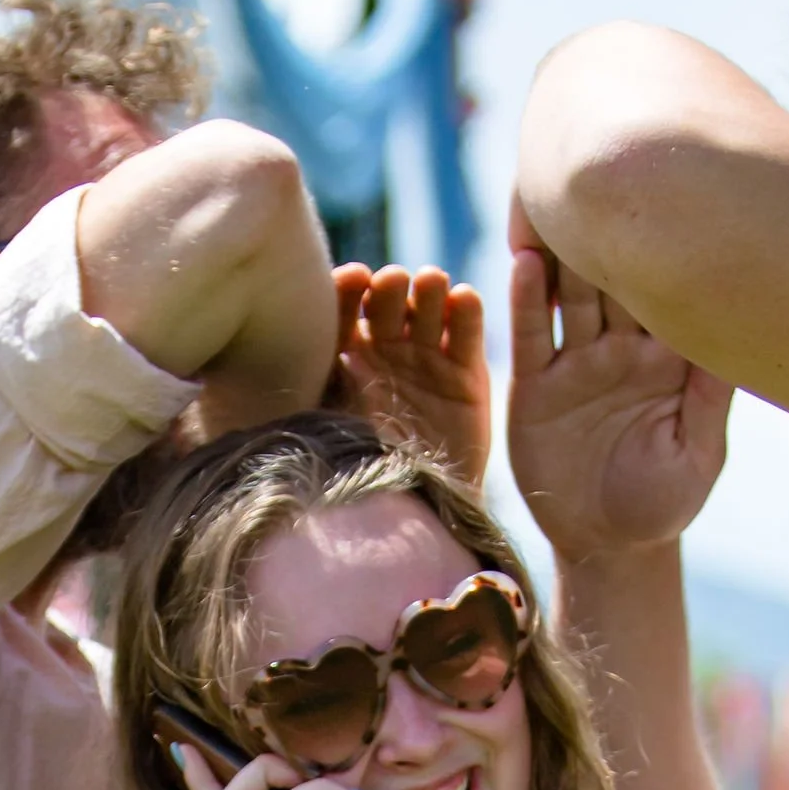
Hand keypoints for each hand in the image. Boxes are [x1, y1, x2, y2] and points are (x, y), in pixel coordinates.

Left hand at [328, 264, 490, 481]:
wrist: (419, 510)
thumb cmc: (365, 470)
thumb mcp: (335, 424)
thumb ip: (329, 383)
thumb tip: (322, 342)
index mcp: (347, 353)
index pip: (344, 306)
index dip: (349, 288)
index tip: (355, 279)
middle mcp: (386, 347)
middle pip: (387, 299)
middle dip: (390, 286)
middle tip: (392, 283)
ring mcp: (427, 355)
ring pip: (427, 305)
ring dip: (428, 288)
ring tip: (430, 284)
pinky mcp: (466, 369)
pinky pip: (466, 330)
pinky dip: (466, 309)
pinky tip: (462, 299)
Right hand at [506, 210, 731, 563]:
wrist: (608, 546)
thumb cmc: (664, 502)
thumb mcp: (699, 452)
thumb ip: (712, 395)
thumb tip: (743, 332)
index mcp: (672, 356)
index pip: (675, 286)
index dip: (675, 239)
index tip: (680, 186)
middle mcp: (624, 347)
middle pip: (618, 273)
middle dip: (615, 225)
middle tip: (612, 167)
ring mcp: (578, 361)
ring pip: (571, 292)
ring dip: (567, 248)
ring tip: (562, 198)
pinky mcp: (536, 385)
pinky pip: (530, 334)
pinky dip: (526, 300)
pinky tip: (524, 262)